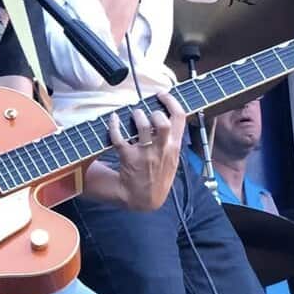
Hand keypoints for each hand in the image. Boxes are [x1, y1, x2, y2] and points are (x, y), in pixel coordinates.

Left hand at [103, 93, 185, 211]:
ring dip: (137, 115)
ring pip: (142, 126)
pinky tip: (113, 119)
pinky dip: (114, 126)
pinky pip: (119, 138)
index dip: (171, 101)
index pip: (180, 117)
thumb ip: (173, 140)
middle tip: (147, 111)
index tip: (162, 94)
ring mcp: (145, 154)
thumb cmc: (158, 177)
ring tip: (134, 114)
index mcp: (174, 147)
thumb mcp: (173, 160)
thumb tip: (168, 117)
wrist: (144, 199)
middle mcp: (161, 149)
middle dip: (154, 111)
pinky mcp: (128, 159)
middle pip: (162, 121)